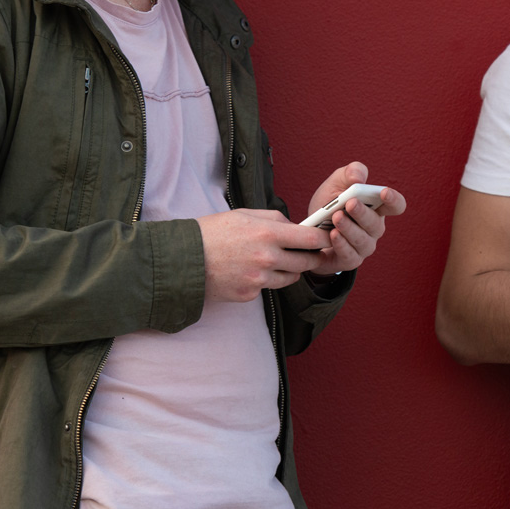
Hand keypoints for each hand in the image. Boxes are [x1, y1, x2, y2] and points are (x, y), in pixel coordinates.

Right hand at [197, 209, 331, 301]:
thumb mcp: (244, 214)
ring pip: (291, 277)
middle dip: (310, 256)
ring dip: (290, 269)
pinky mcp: (250, 294)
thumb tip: (295, 226)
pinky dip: (266, 280)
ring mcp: (259, 279)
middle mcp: (267, 258)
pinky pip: (269, 287)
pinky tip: (250, 270)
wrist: (183, 259)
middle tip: (307, 251)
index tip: (326, 237)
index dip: (323, 239)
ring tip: (274, 259)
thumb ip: (274, 218)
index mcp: (267, 233)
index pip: (311, 239)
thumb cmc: (212, 232)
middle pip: (307, 262)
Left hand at [302, 161, 406, 277]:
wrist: (308, 230)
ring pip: (362, 240)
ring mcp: (363, 246)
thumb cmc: (329, 204)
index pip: (396, 206)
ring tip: (336, 217)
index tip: (384, 192)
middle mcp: (373, 229)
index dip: (394, 200)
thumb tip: (358, 179)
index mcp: (377, 209)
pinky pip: (350, 255)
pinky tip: (333, 235)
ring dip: (350, 228)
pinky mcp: (350, 260)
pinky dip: (341, 245)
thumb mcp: (336, 183)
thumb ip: (350, 173)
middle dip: (363, 213)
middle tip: (350, 203)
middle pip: (376, 224)